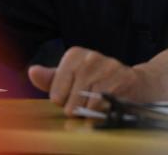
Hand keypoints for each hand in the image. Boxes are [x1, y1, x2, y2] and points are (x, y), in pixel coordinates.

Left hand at [27, 47, 159, 116]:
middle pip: (70, 104)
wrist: (136, 83)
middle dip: (79, 109)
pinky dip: (104, 114)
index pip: (56, 95)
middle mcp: (90, 57)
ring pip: (86, 108)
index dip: (65, 102)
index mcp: (74, 55)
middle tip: (90, 101)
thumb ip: (51, 79)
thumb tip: (32, 72)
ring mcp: (106, 67)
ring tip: (100, 103)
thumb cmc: (97, 82)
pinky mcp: (122, 79)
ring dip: (92, 113)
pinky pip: (103, 108)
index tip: (75, 95)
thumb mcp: (72, 78)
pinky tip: (109, 105)